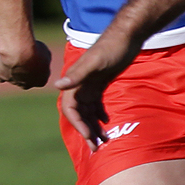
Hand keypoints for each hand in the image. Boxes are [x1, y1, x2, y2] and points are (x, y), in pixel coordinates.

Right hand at [0, 36, 51, 88]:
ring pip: (14, 77)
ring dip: (14, 68)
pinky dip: (2, 72)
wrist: (19, 51)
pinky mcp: (2, 77)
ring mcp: (14, 82)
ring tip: (14, 54)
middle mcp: (27, 85)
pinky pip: (1, 77)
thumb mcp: (45, 51)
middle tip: (25, 57)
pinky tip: (3, 63)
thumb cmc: (35, 51)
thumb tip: (41, 58)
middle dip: (26, 71)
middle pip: (27, 80)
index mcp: (41, 81)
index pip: (42, 77)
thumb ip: (43, 58)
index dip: (39, 66)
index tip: (37, 57)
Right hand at [51, 30, 138, 145]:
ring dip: (94, 126)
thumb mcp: (95, 62)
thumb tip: (57, 86)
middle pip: (79, 114)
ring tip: (104, 140)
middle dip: (86, 131)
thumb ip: (77, 74)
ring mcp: (89, 85)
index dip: (78, 124)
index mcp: (74, 82)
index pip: (70, 109)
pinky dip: (99, 115)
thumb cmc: (111, 47)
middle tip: (96, 148)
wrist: (126, 36)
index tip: (89, 136)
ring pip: (88, 111)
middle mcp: (79, 85)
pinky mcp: (99, 83)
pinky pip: (95, 104)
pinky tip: (106, 122)